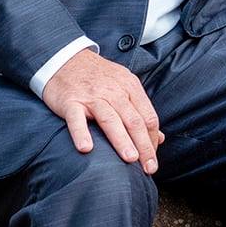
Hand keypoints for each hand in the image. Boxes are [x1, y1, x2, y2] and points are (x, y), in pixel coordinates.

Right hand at [42, 51, 163, 171]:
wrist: (64, 58)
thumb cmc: (97, 77)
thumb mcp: (123, 86)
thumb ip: (141, 111)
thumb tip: (160, 137)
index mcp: (130, 87)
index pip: (148, 117)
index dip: (153, 140)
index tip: (152, 159)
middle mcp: (113, 91)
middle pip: (134, 120)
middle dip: (144, 145)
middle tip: (149, 168)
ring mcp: (91, 96)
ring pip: (110, 119)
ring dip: (121, 140)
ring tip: (130, 160)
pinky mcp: (70, 101)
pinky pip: (76, 118)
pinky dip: (81, 133)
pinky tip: (86, 148)